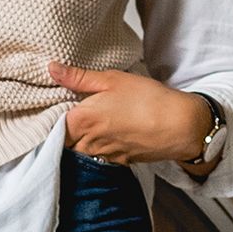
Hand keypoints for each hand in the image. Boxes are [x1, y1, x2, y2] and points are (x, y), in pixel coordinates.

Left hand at [48, 61, 211, 165]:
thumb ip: (79, 77)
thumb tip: (52, 69)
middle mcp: (88, 142)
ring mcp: (103, 155)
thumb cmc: (147, 99)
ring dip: (82, 140)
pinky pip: (100, 157)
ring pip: (81, 150)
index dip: (52, 116)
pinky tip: (111, 134)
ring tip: (94, 123)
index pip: (51, 126)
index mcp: (81, 120)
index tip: (56, 106)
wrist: (180, 126)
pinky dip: (100, 147)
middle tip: (74, 113)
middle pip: (64, 141)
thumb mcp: (112, 79)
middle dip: (66, 129)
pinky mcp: (119, 162)